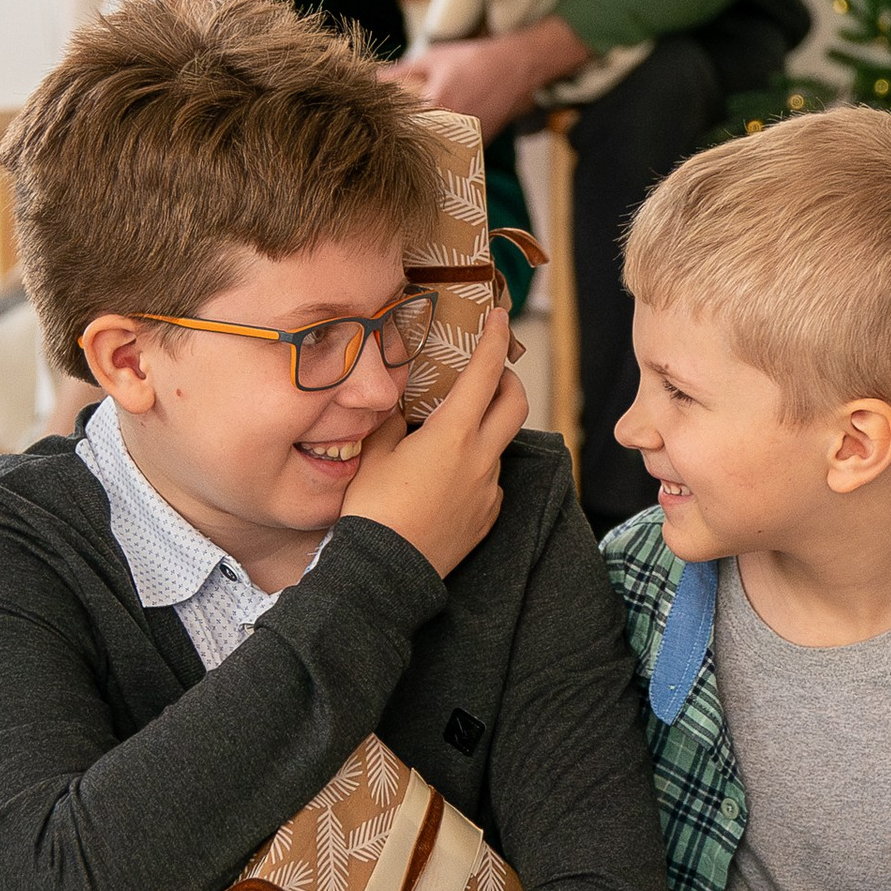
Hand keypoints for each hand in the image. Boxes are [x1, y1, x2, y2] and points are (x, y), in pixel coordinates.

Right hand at [340, 302, 527, 574]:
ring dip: (483, 431)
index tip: (500, 319)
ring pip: (498, 446)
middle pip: (516, 405)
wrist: (385, 572)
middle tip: (491, 373)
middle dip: (509, 380)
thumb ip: (393, 419)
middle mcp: (481, 459)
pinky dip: (476, 470)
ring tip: (447, 438)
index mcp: (453, 435)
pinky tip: (446, 480)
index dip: (496, 341)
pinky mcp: (488, 518)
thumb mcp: (375, 453)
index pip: (486, 374)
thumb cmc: (374, 509)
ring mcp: (489, 491)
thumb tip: (400, 399)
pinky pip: (489, 482)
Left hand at [395, 17, 587, 137]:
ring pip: (438, 153)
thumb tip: (373, 78)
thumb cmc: (472, 59)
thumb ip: (402, 71)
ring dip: (425, 150)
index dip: (388, 129)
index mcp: (437, 104)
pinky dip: (445, 149)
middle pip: (418, 146)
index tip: (377, 129)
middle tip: (390, 141)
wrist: (515, 66)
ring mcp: (468, 138)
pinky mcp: (480, 144)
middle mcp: (453, 125)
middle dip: (405, 144)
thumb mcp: (434, 58)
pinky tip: (438, 140)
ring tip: (411, 145)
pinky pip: (456, 152)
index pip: (402, 126)